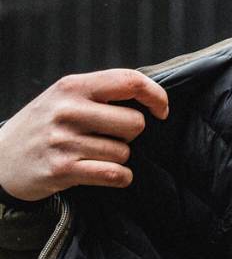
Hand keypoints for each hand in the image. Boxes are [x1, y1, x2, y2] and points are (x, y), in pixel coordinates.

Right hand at [0, 70, 168, 201]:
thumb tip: (149, 97)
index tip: (161, 111)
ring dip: (118, 157)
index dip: (156, 96)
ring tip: (94, 155)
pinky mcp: (62, 169)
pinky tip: (108, 173)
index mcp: (73, 86)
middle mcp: (68, 110)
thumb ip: (100, 92)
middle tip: (111, 138)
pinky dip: (120, 177)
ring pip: (125, 152)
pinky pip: (114, 174)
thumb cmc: (43, 125)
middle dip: (131, 135)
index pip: (129, 81)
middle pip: (134, 123)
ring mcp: (64, 141)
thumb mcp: (63, 96)